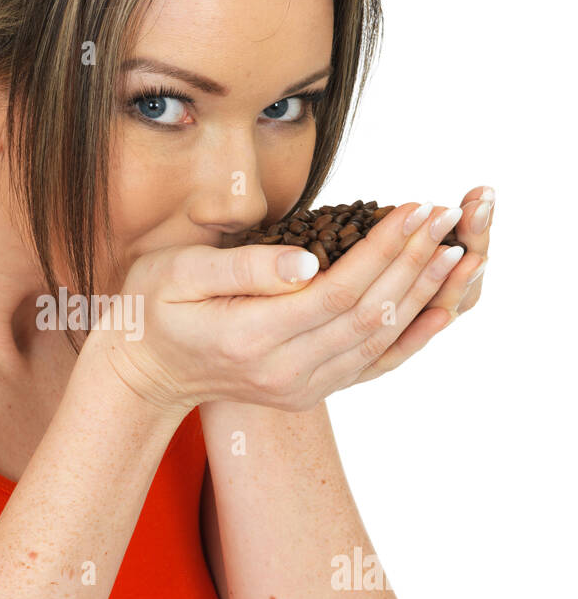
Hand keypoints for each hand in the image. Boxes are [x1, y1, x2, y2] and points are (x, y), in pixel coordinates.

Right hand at [98, 199, 481, 413]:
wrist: (144, 374)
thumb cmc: (151, 308)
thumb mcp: (175, 273)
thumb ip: (242, 267)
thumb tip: (308, 261)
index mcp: (250, 336)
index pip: (337, 290)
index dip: (384, 248)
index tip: (415, 207)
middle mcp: (283, 371)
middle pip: (369, 314)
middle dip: (415, 261)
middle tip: (446, 216)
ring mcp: (300, 387)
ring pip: (378, 340)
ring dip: (422, 293)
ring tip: (454, 248)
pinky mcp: (311, 390)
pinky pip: (373, 365)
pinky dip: (412, 337)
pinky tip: (441, 308)